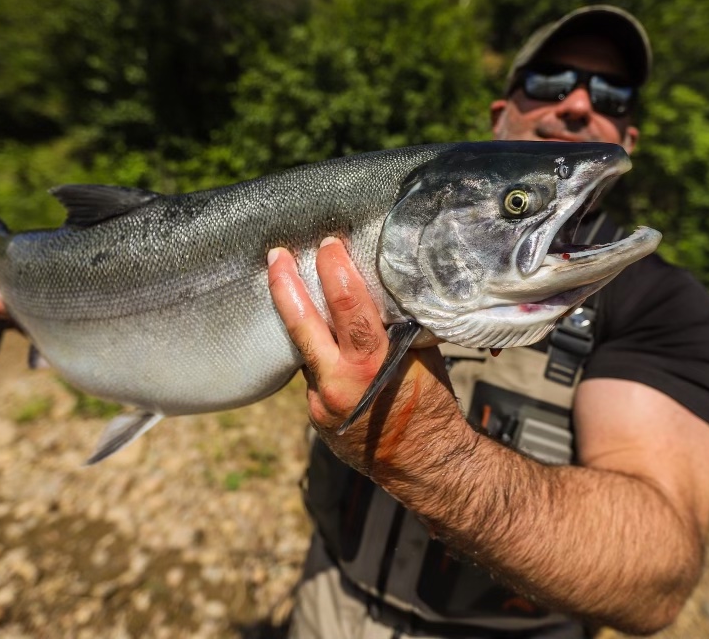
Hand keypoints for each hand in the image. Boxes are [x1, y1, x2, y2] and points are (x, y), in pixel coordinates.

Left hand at [266, 237, 459, 476]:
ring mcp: (322, 403)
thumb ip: (393, 326)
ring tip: (292, 288)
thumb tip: (374, 287)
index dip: (334, 270)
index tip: (328, 244)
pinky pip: (313, 375)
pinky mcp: (315, 417)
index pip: (348, 306)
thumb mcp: (420, 356)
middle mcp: (341, 383)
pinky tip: (329, 351)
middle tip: (275, 254)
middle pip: (302, 325)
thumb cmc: (432, 404)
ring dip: (301, 321)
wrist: (426, 463)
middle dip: (285, 284)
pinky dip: (321, 359)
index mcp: (375, 363)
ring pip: (304, 350)